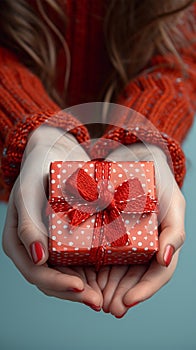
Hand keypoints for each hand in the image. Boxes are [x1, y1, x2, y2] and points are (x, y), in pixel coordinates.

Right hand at [2, 125, 102, 309]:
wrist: (50, 157)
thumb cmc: (36, 172)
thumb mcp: (29, 193)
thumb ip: (28, 224)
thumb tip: (37, 258)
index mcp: (18, 242)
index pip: (36, 272)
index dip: (57, 283)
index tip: (80, 287)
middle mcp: (33, 249)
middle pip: (52, 280)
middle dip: (75, 293)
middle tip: (100, 303)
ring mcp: (50, 247)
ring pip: (65, 275)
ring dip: (85, 289)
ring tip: (106, 298)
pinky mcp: (65, 241)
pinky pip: (77, 262)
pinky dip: (90, 273)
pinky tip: (108, 278)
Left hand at [97, 143, 185, 316]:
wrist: (133, 158)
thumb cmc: (158, 179)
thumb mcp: (173, 201)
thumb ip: (175, 230)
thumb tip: (166, 259)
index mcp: (162, 242)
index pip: (158, 273)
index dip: (145, 291)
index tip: (128, 302)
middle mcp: (144, 246)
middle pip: (134, 278)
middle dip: (121, 295)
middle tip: (105, 307)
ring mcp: (125, 241)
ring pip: (116, 271)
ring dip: (106, 288)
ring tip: (92, 299)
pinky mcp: (106, 232)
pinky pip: (99, 254)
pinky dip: (93, 268)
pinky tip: (82, 277)